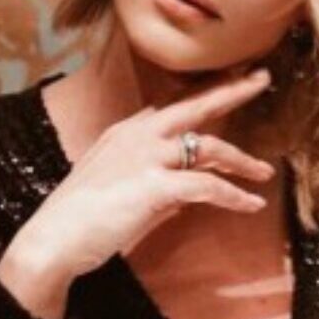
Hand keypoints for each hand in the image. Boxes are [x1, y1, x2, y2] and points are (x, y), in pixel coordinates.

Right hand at [0, 67, 274, 318]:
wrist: (54, 240)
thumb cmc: (80, 222)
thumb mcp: (120, 194)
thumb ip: (155, 187)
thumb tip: (187, 194)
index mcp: (125, 133)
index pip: (169, 109)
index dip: (200, 100)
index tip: (225, 88)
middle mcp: (138, 136)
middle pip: (195, 107)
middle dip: (231, 92)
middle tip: (262, 78)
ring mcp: (147, 157)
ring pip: (209, 148)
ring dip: (241, 161)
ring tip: (264, 173)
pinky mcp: (157, 185)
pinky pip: (208, 187)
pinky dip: (234, 196)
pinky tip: (251, 205)